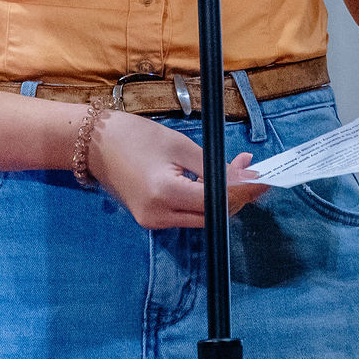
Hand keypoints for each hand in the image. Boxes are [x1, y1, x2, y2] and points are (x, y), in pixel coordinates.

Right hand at [86, 111, 272, 228]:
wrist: (93, 144)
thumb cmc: (135, 136)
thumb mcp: (180, 145)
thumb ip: (214, 167)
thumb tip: (246, 177)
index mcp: (164, 194)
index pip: (217, 202)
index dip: (244, 192)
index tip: (265, 180)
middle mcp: (158, 216)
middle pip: (212, 216)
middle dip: (238, 196)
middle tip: (255, 172)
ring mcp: (152, 222)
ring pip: (202, 218)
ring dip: (223, 198)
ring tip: (239, 171)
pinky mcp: (151, 220)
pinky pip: (187, 214)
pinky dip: (205, 200)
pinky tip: (215, 181)